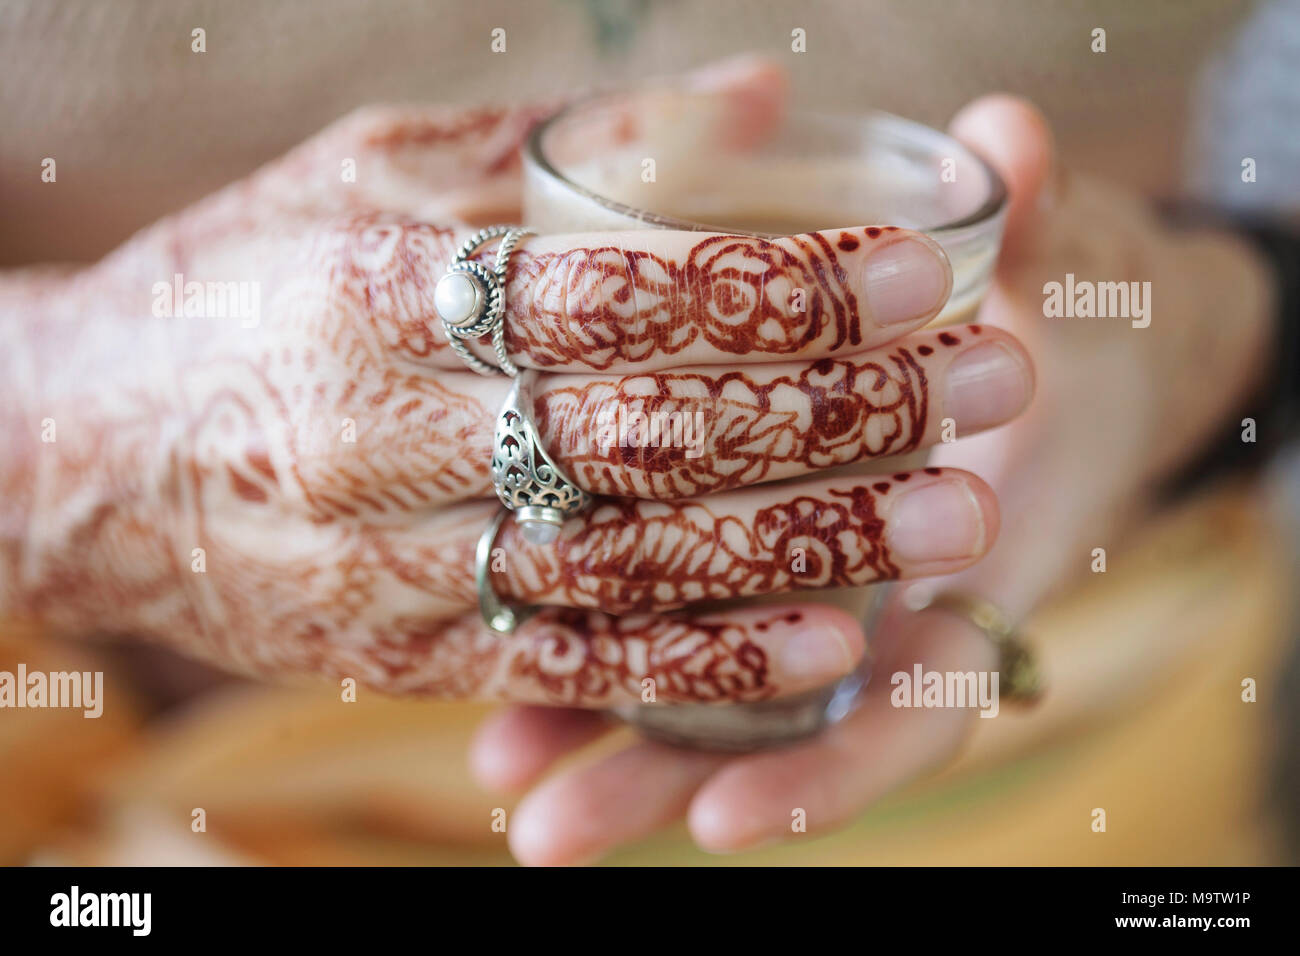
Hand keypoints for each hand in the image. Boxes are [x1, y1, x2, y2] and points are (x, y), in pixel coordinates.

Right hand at [0, 62, 1032, 710]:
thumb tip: (758, 92)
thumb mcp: (371, 172)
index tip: (924, 267)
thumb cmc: (241, 288)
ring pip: (641, 560)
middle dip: (846, 411)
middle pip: (662, 427)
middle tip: (998, 383)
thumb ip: (562, 136)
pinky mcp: (414, 655)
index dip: (787, 283)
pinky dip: (708, 661)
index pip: (628, 284)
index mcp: (394, 291)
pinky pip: (579, 667)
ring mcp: (408, 562)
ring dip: (813, 542)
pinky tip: (831, 643)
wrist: (88, 453)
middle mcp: (403, 436)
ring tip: (959, 517)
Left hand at [469, 95, 1274, 864]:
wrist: (1053, 365)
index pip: (908, 708)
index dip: (826, 764)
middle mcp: (880, 613)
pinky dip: (600, 661)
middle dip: (662, 774)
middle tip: (549, 832)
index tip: (730, 815)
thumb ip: (1040, 225)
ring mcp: (814, 596)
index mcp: (969, 578)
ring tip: (500, 781)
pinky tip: (506, 693)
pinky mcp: (756, 561)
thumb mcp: (1067, 289)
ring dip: (601, 734)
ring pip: (710, 693)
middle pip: (768, 732)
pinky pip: (680, 629)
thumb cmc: (1058, 335)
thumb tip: (1011, 137)